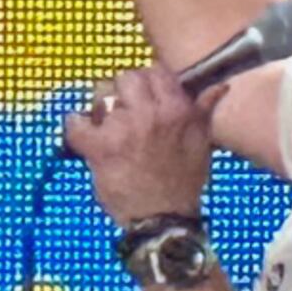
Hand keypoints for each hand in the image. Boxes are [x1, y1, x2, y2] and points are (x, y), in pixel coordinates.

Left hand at [61, 65, 215, 229]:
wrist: (163, 219)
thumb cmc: (184, 182)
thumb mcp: (201, 144)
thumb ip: (203, 112)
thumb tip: (218, 87)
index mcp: (177, 110)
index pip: (155, 71)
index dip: (146, 81)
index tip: (143, 95)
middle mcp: (150, 114)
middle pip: (126, 78)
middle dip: (121, 90)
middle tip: (122, 109)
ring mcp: (123, 130)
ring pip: (101, 98)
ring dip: (101, 110)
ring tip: (105, 127)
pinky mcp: (100, 148)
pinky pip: (75, 123)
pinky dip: (74, 126)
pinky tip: (80, 132)